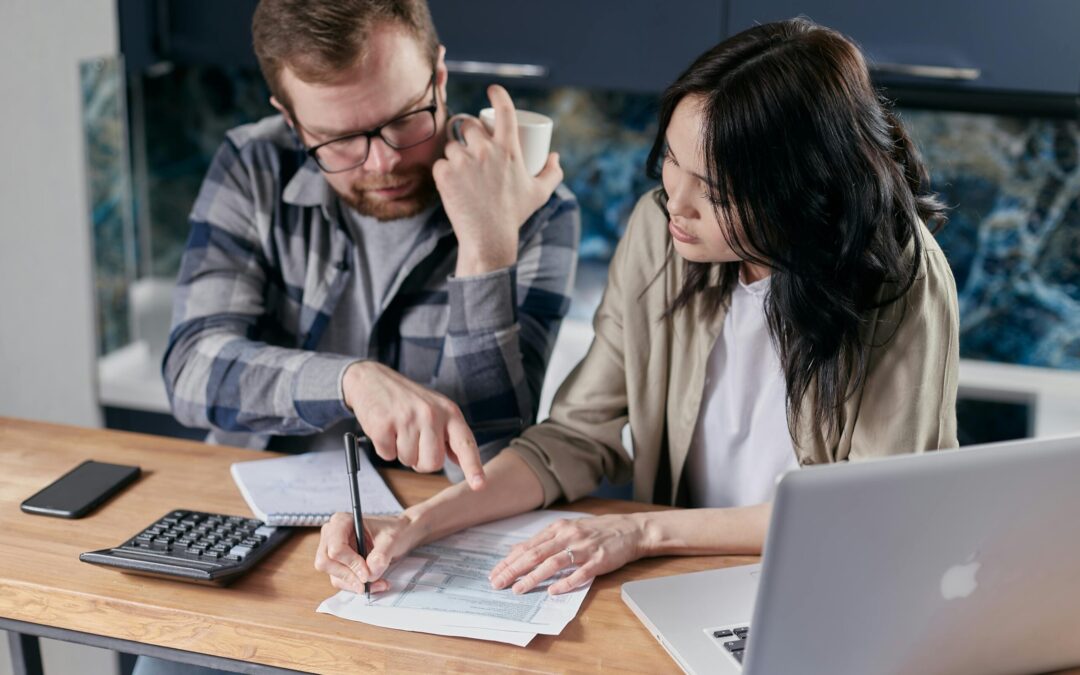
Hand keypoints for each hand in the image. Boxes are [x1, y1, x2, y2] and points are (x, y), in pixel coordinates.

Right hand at [314, 511, 427, 593]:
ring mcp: (333, 550)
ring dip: (355, 584)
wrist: (400, 534)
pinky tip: (375, 583)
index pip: (335, 548)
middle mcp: (332, 535)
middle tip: (369, 582)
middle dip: (349, 576)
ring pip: (334, 575)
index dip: (351, 563)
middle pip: (326, 563)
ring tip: (379, 583)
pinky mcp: (339, 564)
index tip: (367, 573)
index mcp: (341, 522)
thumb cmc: (394, 530)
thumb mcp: (391, 539)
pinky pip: (341, 581)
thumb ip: (381, 555)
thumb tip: (369, 573)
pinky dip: (357, 586)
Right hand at [342, 361, 485, 488]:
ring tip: (398, 430)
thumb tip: (461, 461)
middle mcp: (431, 414)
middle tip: (413, 441)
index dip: (473, 467)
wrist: (372, 379)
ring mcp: (407, 418)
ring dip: (401, 452)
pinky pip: (387, 456)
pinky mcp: (384, 424)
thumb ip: (449, 434)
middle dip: (421, 461)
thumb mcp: (436, 409)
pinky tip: (385, 429)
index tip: (479, 485)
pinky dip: (384, 448)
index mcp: (449, 412)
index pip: (465, 443)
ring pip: (409, 461)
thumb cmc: (407, 399)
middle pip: (433, 463)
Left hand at [433, 84, 563, 275]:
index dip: (498, 94)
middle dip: (469, 133)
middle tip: (471, 148)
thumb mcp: (540, 193)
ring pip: (452, 145)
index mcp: (509, 149)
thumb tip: (554, 156)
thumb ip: (552, 173)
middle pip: (469, 126)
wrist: (489, 238)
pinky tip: (450, 182)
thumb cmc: (515, 215)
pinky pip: (440, 163)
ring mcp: (463, 162)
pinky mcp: (444, 174)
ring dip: (455, 154)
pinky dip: (444, 171)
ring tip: (462, 171)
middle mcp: (485, 151)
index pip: (505, 111)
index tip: (493, 90)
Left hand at [488, 514, 646, 595]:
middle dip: (513, 570)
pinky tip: (553, 591)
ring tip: (518, 589)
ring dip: (533, 577)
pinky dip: (565, 583)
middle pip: (535, 554)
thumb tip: (517, 551)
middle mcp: (568, 536)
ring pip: (553, 563)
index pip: (528, 546)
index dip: (509, 561)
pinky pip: (580, 573)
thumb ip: (544, 540)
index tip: (494, 573)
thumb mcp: (568, 529)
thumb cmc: (596, 531)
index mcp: (558, 528)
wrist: (630, 529)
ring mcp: (583, 548)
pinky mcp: (598, 560)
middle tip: (497, 583)